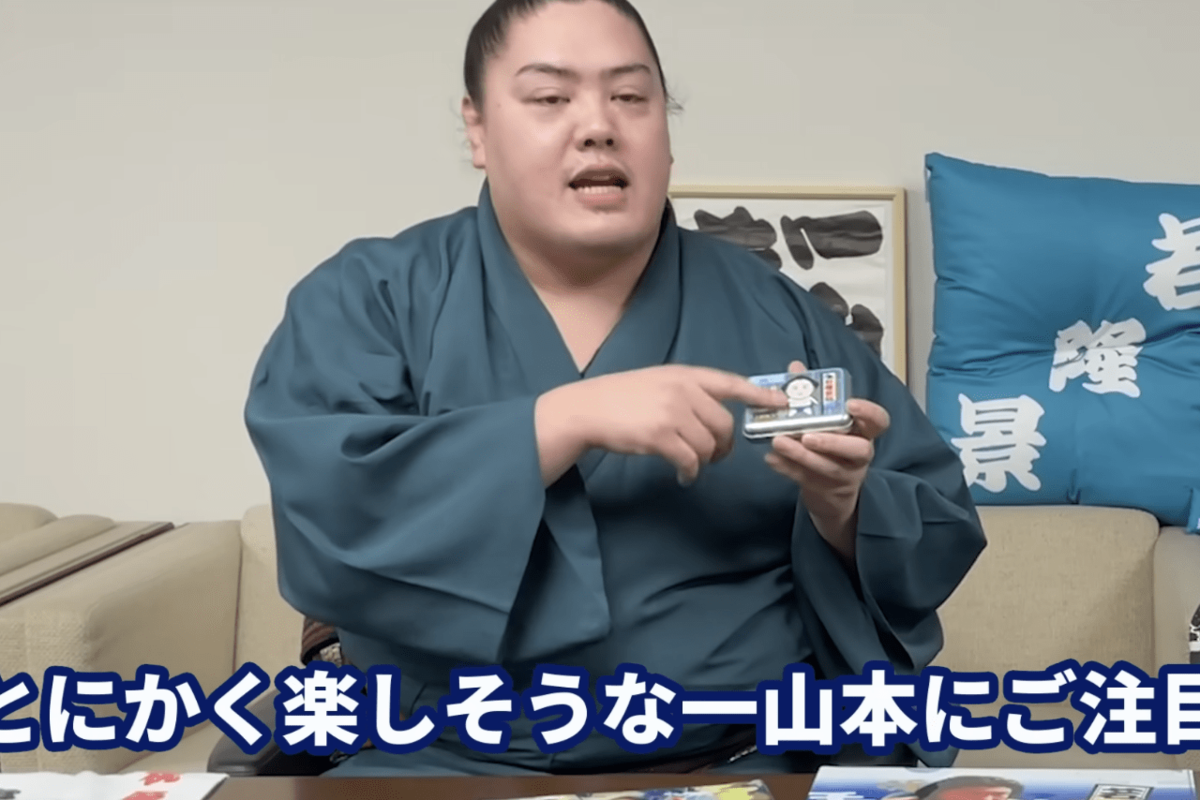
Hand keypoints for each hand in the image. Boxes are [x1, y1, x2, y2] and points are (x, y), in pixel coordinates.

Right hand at [537, 365, 786, 484]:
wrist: (587, 410)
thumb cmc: (621, 397)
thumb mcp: (657, 382)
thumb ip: (686, 392)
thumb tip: (715, 415)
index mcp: (684, 374)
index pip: (731, 382)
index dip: (759, 394)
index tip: (782, 402)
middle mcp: (683, 390)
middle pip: (724, 423)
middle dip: (724, 444)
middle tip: (717, 456)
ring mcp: (672, 412)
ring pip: (708, 445)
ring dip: (704, 460)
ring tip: (691, 464)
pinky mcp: (660, 436)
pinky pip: (690, 460)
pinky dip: (690, 472)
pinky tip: (682, 475)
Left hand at [764, 361, 889, 555]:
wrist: (830, 489)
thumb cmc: (830, 443)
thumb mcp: (827, 420)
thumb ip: (813, 393)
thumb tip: (795, 367)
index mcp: (864, 432)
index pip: (879, 421)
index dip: (869, 413)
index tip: (850, 405)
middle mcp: (859, 454)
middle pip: (859, 450)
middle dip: (832, 442)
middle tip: (807, 435)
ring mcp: (844, 474)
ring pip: (828, 467)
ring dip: (801, 455)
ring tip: (778, 441)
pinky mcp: (823, 489)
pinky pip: (805, 480)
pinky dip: (786, 469)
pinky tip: (771, 458)